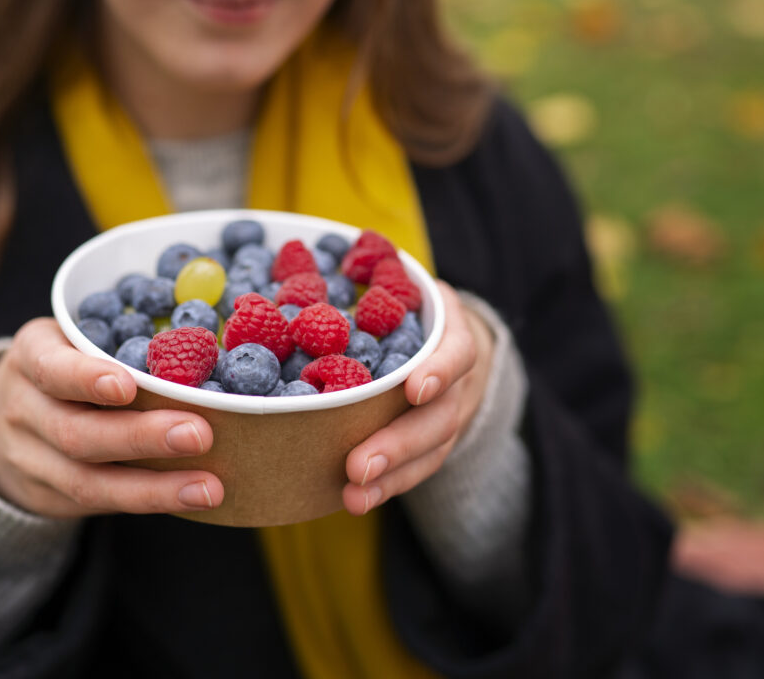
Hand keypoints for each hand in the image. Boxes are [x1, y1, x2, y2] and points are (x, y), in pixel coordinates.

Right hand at [0, 317, 224, 518]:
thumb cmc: (62, 368)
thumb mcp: (70, 340)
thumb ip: (118, 340)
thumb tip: (208, 341)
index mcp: (31, 355)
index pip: (51, 368)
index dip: (87, 379)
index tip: (128, 385)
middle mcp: (24, 409)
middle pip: (75, 432)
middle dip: (140, 437)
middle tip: (199, 434)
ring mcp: (31, 460)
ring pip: (87, 482)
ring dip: (154, 488)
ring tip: (208, 487)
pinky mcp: (49, 498)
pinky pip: (99, 504)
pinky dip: (149, 501)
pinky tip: (191, 499)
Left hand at [342, 281, 493, 514]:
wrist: (453, 340)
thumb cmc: (411, 309)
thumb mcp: (403, 286)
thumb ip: (374, 281)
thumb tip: (303, 261)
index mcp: (453, 334)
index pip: (458, 352)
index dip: (440, 370)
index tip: (414, 387)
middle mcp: (459, 382)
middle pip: (440, 417)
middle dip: (400, 443)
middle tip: (358, 464)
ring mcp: (451, 416)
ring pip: (431, 452)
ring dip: (391, 476)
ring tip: (353, 496)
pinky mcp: (435, 444)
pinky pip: (417, 470)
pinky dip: (387, 487)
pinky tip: (353, 501)